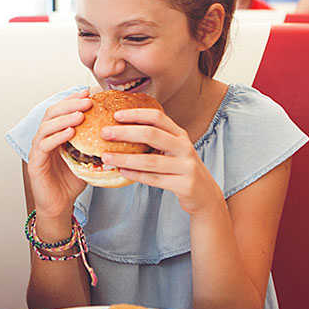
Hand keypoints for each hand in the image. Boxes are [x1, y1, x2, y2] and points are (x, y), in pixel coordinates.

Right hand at [26, 90, 91, 219]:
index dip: (73, 99)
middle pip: (52, 113)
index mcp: (54, 134)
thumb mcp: (86, 158)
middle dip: (69, 104)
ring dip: (64, 118)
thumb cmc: (71, 182)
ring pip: (46, 126)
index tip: (89, 92)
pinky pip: (44, 145)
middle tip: (87, 100)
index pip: (61, 110)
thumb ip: (94, 143)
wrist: (58, 205)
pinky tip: (70, 132)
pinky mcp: (35, 163)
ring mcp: (37, 150)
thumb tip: (116, 130)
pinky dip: (57, 136)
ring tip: (80, 114)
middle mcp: (43, 138)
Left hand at [101, 108, 223, 214]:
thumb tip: (122, 128)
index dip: (136, 114)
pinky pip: (154, 179)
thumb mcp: (174, 149)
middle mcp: (184, 147)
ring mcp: (186, 166)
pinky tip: (121, 171)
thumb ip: (156, 138)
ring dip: (125, 158)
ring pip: (150, 161)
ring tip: (106, 156)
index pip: (157, 117)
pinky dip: (136, 175)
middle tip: (104, 132)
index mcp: (180, 135)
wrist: (205, 194)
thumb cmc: (181, 168)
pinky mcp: (184, 185)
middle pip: (152, 135)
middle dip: (125, 132)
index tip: (116, 115)